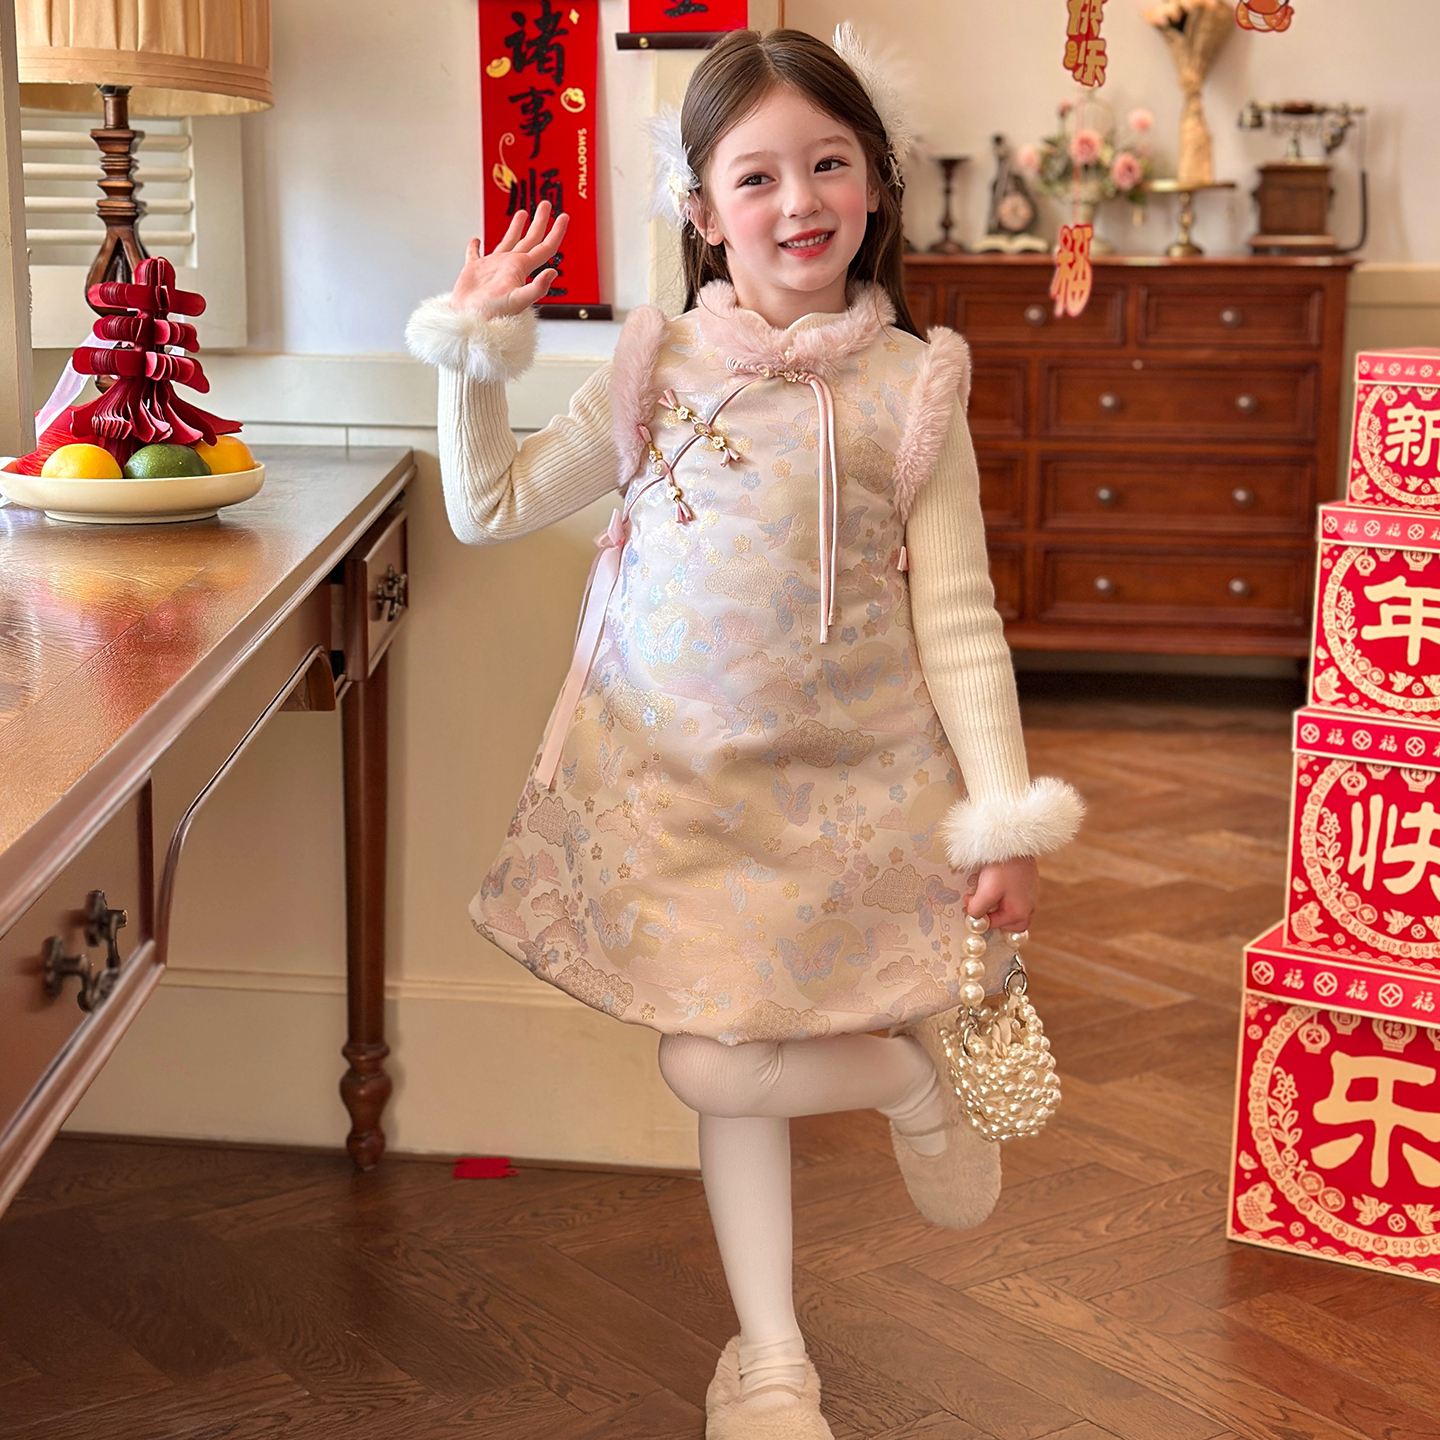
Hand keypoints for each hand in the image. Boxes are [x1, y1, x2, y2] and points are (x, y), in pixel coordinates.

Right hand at [449, 200, 569, 317]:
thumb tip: (553, 272)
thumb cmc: (492, 314)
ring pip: (508, 242)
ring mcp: (493, 267)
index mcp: (521, 269)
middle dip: (540, 221)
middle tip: (546, 204)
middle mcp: (510, 266)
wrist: (468, 321)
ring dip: (516, 228)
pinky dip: (476, 247)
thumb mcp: (518, 300)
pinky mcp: (475, 271)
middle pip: (530, 239)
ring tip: (523, 213)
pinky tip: (477, 240)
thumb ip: (536, 287)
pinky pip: (476, 254)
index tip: (564, 216)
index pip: (545, 247)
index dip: (556, 232)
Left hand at [966, 855, 1037, 932]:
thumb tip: (974, 916)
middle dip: (993, 915)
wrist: (1014, 841)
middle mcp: (1029, 907)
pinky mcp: (1029, 884)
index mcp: (1020, 913)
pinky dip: (1004, 893)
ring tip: (989, 888)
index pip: (994, 925)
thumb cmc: (1002, 867)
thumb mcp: (986, 892)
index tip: (970, 899)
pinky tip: (998, 880)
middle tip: (981, 900)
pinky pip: (1015, 896)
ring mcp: (1031, 895)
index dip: (979, 915)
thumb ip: (978, 910)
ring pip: (1012, 909)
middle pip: (1008, 923)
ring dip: (998, 904)